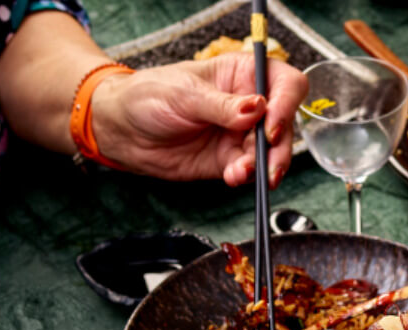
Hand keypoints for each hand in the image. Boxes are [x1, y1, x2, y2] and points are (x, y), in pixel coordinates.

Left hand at [88, 52, 306, 185]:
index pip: (284, 85)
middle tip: (268, 162)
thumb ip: (223, 105)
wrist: (122, 129)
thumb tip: (258, 109)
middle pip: (284, 124)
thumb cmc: (150, 95)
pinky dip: (246, 176)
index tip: (271, 124)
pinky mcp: (229, 161)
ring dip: (264, 166)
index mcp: (243, 75)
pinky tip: (234, 176)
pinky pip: (249, 171)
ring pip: (271, 152)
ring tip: (243, 172)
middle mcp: (249, 105)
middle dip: (280, 146)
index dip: (286, 104)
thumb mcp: (186, 94)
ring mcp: (240, 135)